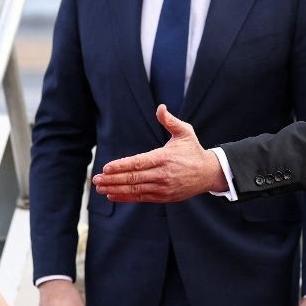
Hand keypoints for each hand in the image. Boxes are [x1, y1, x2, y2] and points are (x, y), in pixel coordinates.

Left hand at [92, 105, 226, 202]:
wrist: (209, 173)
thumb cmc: (194, 150)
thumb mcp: (185, 132)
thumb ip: (170, 121)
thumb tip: (160, 107)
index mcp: (164, 158)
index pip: (138, 163)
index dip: (121, 166)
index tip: (106, 167)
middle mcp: (162, 174)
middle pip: (133, 178)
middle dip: (112, 179)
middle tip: (96, 179)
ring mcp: (163, 188)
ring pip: (135, 189)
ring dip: (116, 189)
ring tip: (100, 188)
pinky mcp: (163, 197)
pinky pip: (141, 197)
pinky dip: (126, 197)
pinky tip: (113, 195)